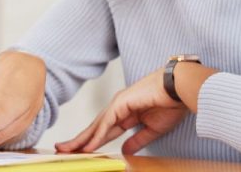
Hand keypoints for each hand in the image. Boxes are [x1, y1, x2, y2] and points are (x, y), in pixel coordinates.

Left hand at [55, 68, 186, 154]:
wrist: (179, 89)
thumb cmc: (170, 104)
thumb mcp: (151, 129)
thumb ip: (137, 140)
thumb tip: (125, 150)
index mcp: (125, 113)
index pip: (103, 131)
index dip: (90, 142)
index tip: (79, 151)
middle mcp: (118, 108)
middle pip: (94, 128)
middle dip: (79, 140)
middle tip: (62, 149)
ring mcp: (118, 104)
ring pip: (96, 126)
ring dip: (82, 139)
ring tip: (68, 150)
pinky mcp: (121, 103)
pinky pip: (107, 123)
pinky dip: (97, 135)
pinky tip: (88, 145)